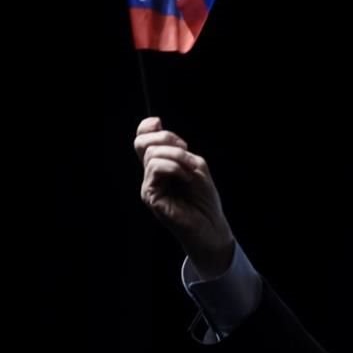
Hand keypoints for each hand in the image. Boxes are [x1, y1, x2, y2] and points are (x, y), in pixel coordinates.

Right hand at [134, 117, 234, 278]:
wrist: (211, 225)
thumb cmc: (204, 199)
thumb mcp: (196, 166)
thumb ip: (179, 150)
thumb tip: (159, 130)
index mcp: (160, 166)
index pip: (143, 139)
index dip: (149, 127)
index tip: (164, 127)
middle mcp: (150, 175)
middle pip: (142, 142)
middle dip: (165, 138)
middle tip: (185, 151)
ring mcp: (149, 185)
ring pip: (152, 155)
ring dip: (177, 157)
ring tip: (191, 172)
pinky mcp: (150, 196)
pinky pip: (156, 169)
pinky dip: (175, 167)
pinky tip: (187, 178)